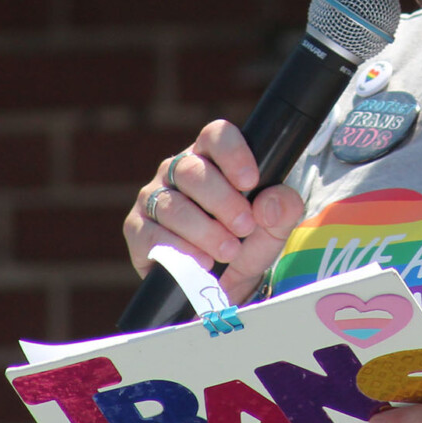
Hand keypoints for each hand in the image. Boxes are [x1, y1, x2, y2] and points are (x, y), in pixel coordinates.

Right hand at [122, 119, 305, 303]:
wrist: (223, 287)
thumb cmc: (247, 244)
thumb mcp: (274, 228)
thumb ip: (283, 210)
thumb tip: (268, 204)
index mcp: (212, 158)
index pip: (216, 135)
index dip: (233, 154)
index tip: (251, 182)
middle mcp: (178, 171)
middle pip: (192, 171)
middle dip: (223, 202)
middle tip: (245, 227)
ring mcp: (154, 197)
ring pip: (173, 206)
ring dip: (204, 231)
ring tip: (229, 251)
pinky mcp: (137, 228)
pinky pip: (152, 235)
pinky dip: (179, 250)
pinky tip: (201, 261)